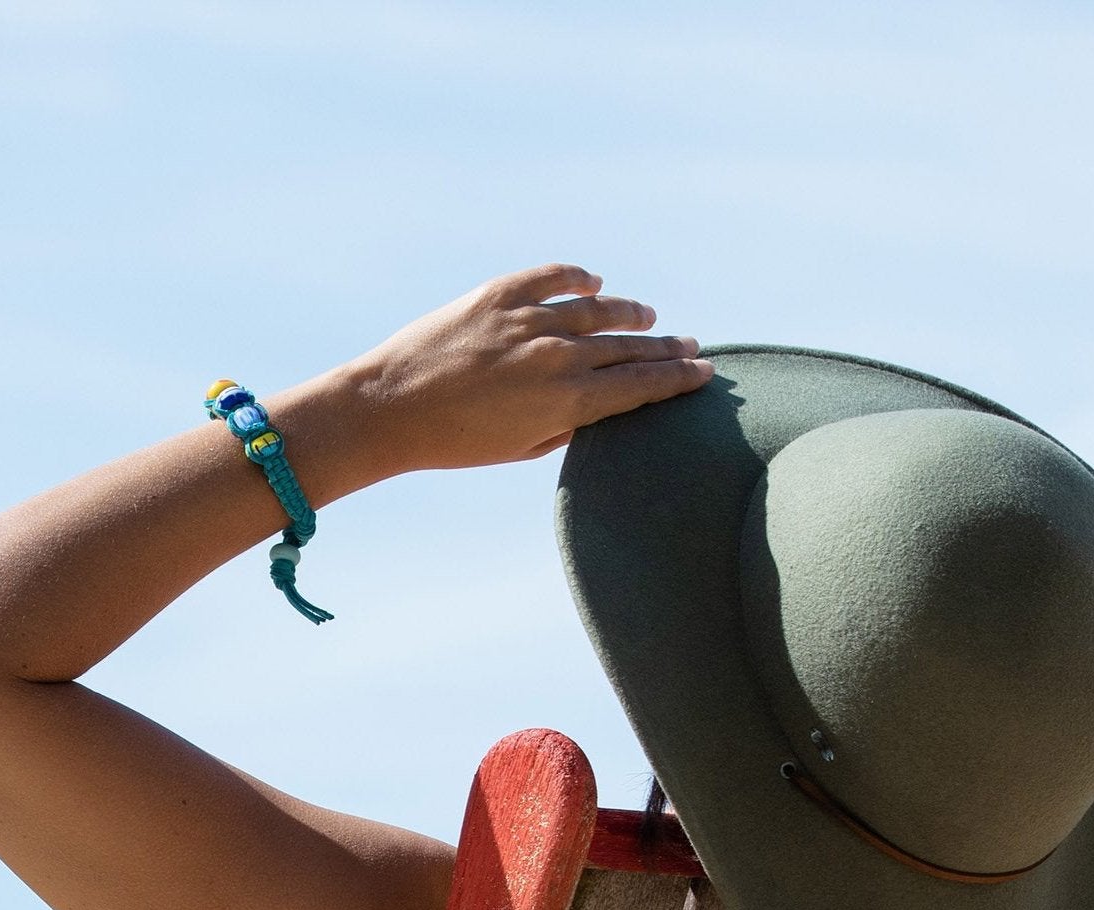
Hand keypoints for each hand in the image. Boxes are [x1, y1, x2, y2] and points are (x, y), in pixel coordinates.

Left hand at [311, 265, 713, 478]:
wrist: (390, 409)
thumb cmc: (454, 443)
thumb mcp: (519, 449)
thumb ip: (565, 426)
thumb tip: (598, 407)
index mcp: (567, 403)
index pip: (639, 385)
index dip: (676, 378)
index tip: (703, 371)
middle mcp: (558, 357)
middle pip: (629, 346)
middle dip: (665, 346)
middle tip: (690, 345)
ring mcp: (530, 320)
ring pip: (598, 308)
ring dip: (628, 312)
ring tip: (647, 315)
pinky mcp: (500, 294)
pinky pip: (553, 277)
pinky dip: (578, 278)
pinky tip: (594, 282)